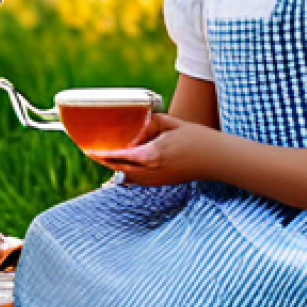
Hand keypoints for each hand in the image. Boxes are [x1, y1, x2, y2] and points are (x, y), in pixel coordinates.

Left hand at [90, 113, 212, 186]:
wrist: (217, 159)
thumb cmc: (196, 138)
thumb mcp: (170, 123)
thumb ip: (149, 123)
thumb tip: (134, 125)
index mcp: (152, 155)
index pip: (120, 156)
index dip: (102, 154)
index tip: (89, 150)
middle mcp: (151, 171)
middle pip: (119, 168)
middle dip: (104, 160)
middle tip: (91, 150)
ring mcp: (157, 180)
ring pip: (126, 176)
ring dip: (115, 166)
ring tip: (104, 155)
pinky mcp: (161, 183)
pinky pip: (137, 180)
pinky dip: (127, 172)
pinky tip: (123, 163)